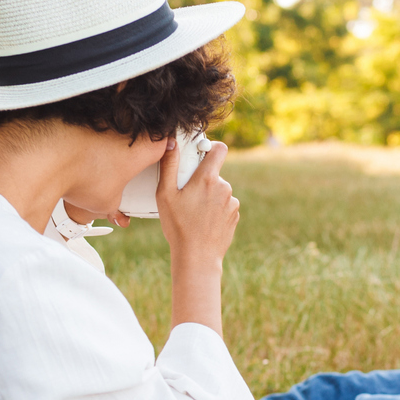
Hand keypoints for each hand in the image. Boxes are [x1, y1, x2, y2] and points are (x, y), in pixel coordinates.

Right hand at [155, 137, 238, 269]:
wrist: (197, 257)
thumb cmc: (178, 226)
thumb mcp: (165, 194)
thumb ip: (169, 165)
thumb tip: (172, 142)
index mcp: (207, 178)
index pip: (219, 149)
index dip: (211, 146)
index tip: (201, 152)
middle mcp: (224, 187)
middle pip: (214, 174)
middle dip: (202, 180)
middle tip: (186, 196)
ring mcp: (232, 203)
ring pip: (219, 191)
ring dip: (209, 197)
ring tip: (194, 214)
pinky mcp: (235, 216)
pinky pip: (225, 206)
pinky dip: (216, 210)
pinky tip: (204, 223)